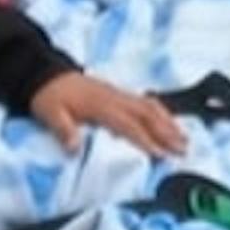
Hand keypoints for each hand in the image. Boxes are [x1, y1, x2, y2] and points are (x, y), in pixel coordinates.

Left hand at [31, 73, 188, 156]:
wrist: (45, 75)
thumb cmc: (49, 97)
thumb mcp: (50, 114)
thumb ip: (63, 130)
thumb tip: (74, 148)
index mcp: (100, 105)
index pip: (128, 124)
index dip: (145, 139)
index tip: (160, 155)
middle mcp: (114, 97)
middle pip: (147, 114)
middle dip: (167, 132)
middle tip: (183, 149)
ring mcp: (118, 93)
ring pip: (150, 106)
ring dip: (169, 122)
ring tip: (184, 138)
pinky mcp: (119, 93)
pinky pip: (146, 101)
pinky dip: (162, 112)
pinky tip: (169, 122)